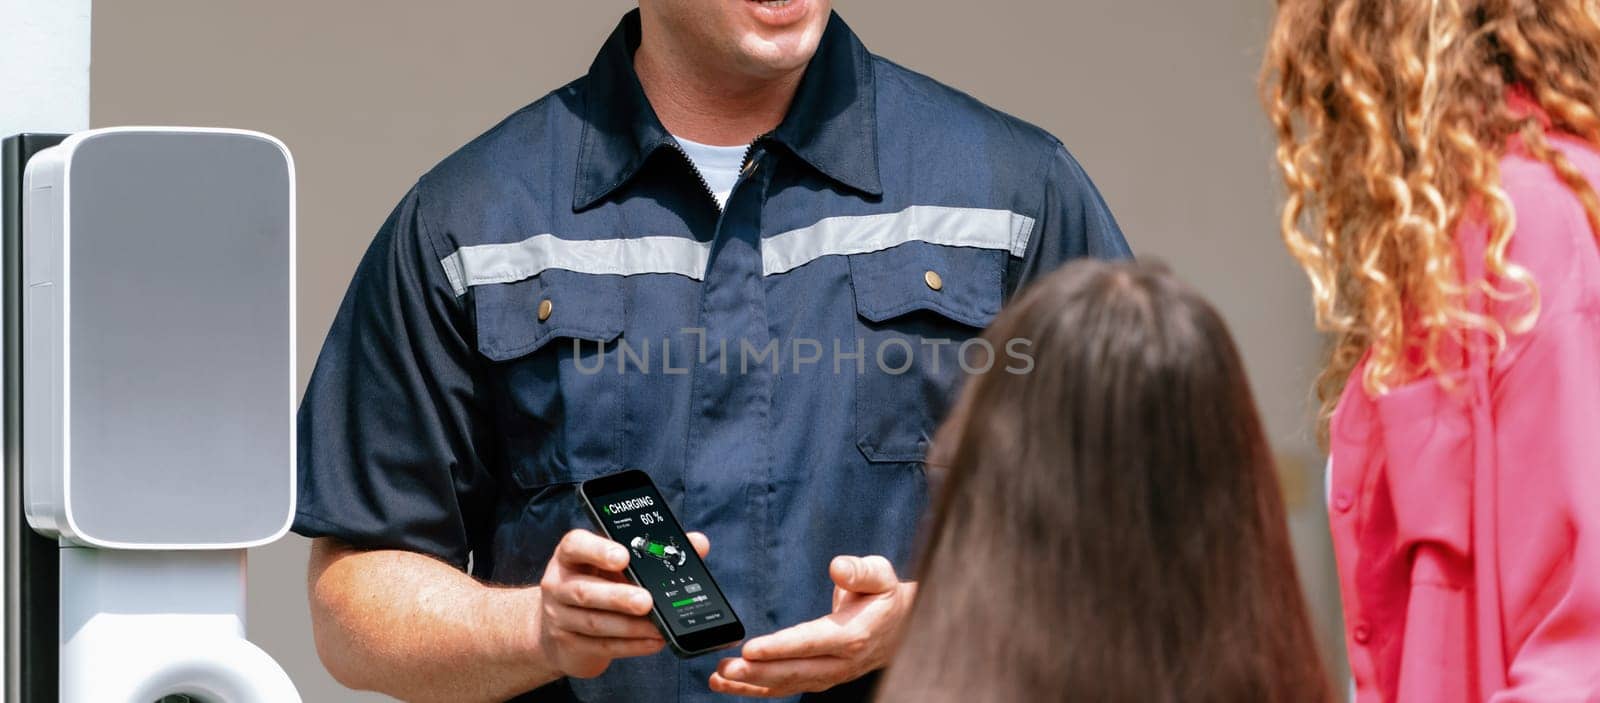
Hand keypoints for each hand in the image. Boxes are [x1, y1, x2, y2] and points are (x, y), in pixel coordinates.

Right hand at [536, 528, 709, 678]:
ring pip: (594, 622)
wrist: (561, 624)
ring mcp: (560, 617)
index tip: (623, 556)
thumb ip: (657, 551)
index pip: (575, 545)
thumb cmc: (598, 582)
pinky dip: (631, 646)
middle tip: (646, 600)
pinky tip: (654, 641)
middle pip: (584, 590)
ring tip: (658, 626)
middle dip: (618, 596)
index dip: (597, 550)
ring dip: (630, 626)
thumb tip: (697, 543)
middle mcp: (559, 584)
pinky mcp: (569, 645)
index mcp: (571, 556)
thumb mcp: (619, 563)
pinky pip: (602, 646)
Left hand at [709, 555, 915, 696]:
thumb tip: (838, 567)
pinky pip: (787, 688)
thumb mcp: (881, 574)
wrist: (903, 627)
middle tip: (725, 668)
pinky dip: (758, 690)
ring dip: (751, 684)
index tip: (751, 648)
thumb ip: (860, 571)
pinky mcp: (820, 679)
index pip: (812, 643)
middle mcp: (841, 661)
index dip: (780, 648)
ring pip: (788, 684)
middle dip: (757, 672)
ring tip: (719, 679)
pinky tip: (733, 686)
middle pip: (795, 671)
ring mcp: (830, 675)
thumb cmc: (886, 596)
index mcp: (854, 635)